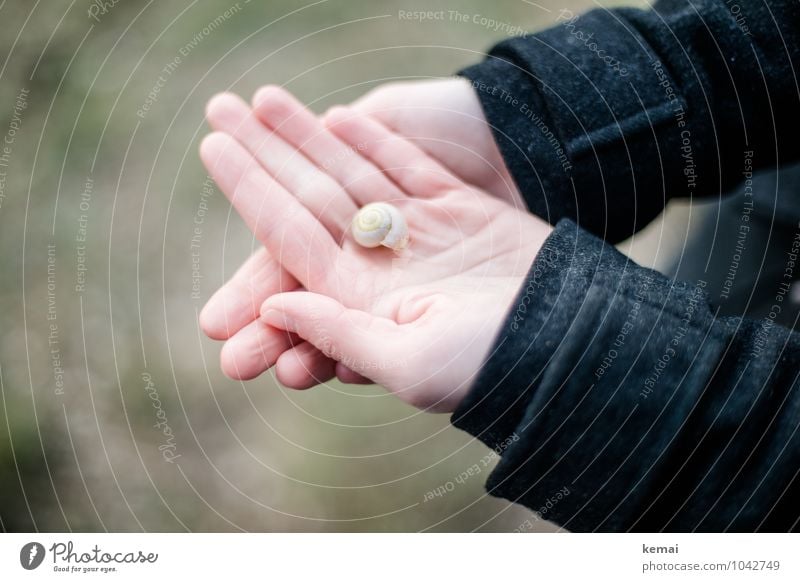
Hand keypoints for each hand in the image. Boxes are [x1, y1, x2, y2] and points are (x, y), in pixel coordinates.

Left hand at [199, 88, 551, 410]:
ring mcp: (421, 235)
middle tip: (219, 109)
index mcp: (361, 299)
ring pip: (352, 174)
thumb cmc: (491, 366)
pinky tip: (341, 116)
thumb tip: (279, 305)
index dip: (249, 187)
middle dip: (266, 152)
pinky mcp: (462, 213)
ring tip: (267, 99)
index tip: (211, 147)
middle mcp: (382, 264)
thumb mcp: (408, 363)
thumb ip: (340, 333)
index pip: (288, 237)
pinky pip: (409, 170)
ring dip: (311, 136)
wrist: (574, 344)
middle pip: (310, 195)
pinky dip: (377, 143)